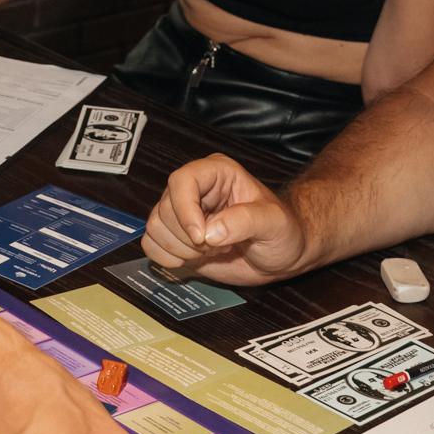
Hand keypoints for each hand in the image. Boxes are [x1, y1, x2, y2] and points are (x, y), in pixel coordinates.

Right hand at [142, 156, 308, 285]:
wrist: (280, 256)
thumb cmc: (282, 232)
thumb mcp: (273, 223)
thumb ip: (245, 221)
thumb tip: (210, 232)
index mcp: (214, 173)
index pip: (182, 181)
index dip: (185, 210)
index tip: (202, 238)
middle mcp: (193, 190)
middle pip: (164, 209)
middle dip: (189, 238)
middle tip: (220, 246)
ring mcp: (181, 213)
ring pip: (155, 228)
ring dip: (180, 250)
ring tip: (212, 251)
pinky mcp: (174, 237)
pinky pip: (151, 245)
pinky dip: (167, 258)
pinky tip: (195, 260)